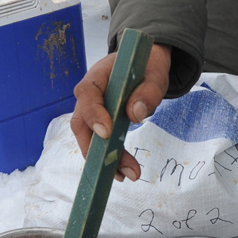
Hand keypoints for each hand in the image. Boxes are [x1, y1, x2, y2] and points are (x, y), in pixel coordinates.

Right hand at [70, 43, 171, 180]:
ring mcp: (92, 109)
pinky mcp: (101, 122)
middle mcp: (89, 94)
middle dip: (96, 149)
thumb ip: (148, 90)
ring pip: (89, 137)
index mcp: (98, 75)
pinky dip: (110, 157)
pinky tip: (123, 171)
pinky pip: (100, 142)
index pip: (87, 94)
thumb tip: (136, 113)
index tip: (107, 132)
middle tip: (116, 168)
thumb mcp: (155, 73)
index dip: (94, 114)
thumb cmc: (146, 65)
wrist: (146, 62)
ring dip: (104, 158)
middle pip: (82, 123)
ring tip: (126, 175)